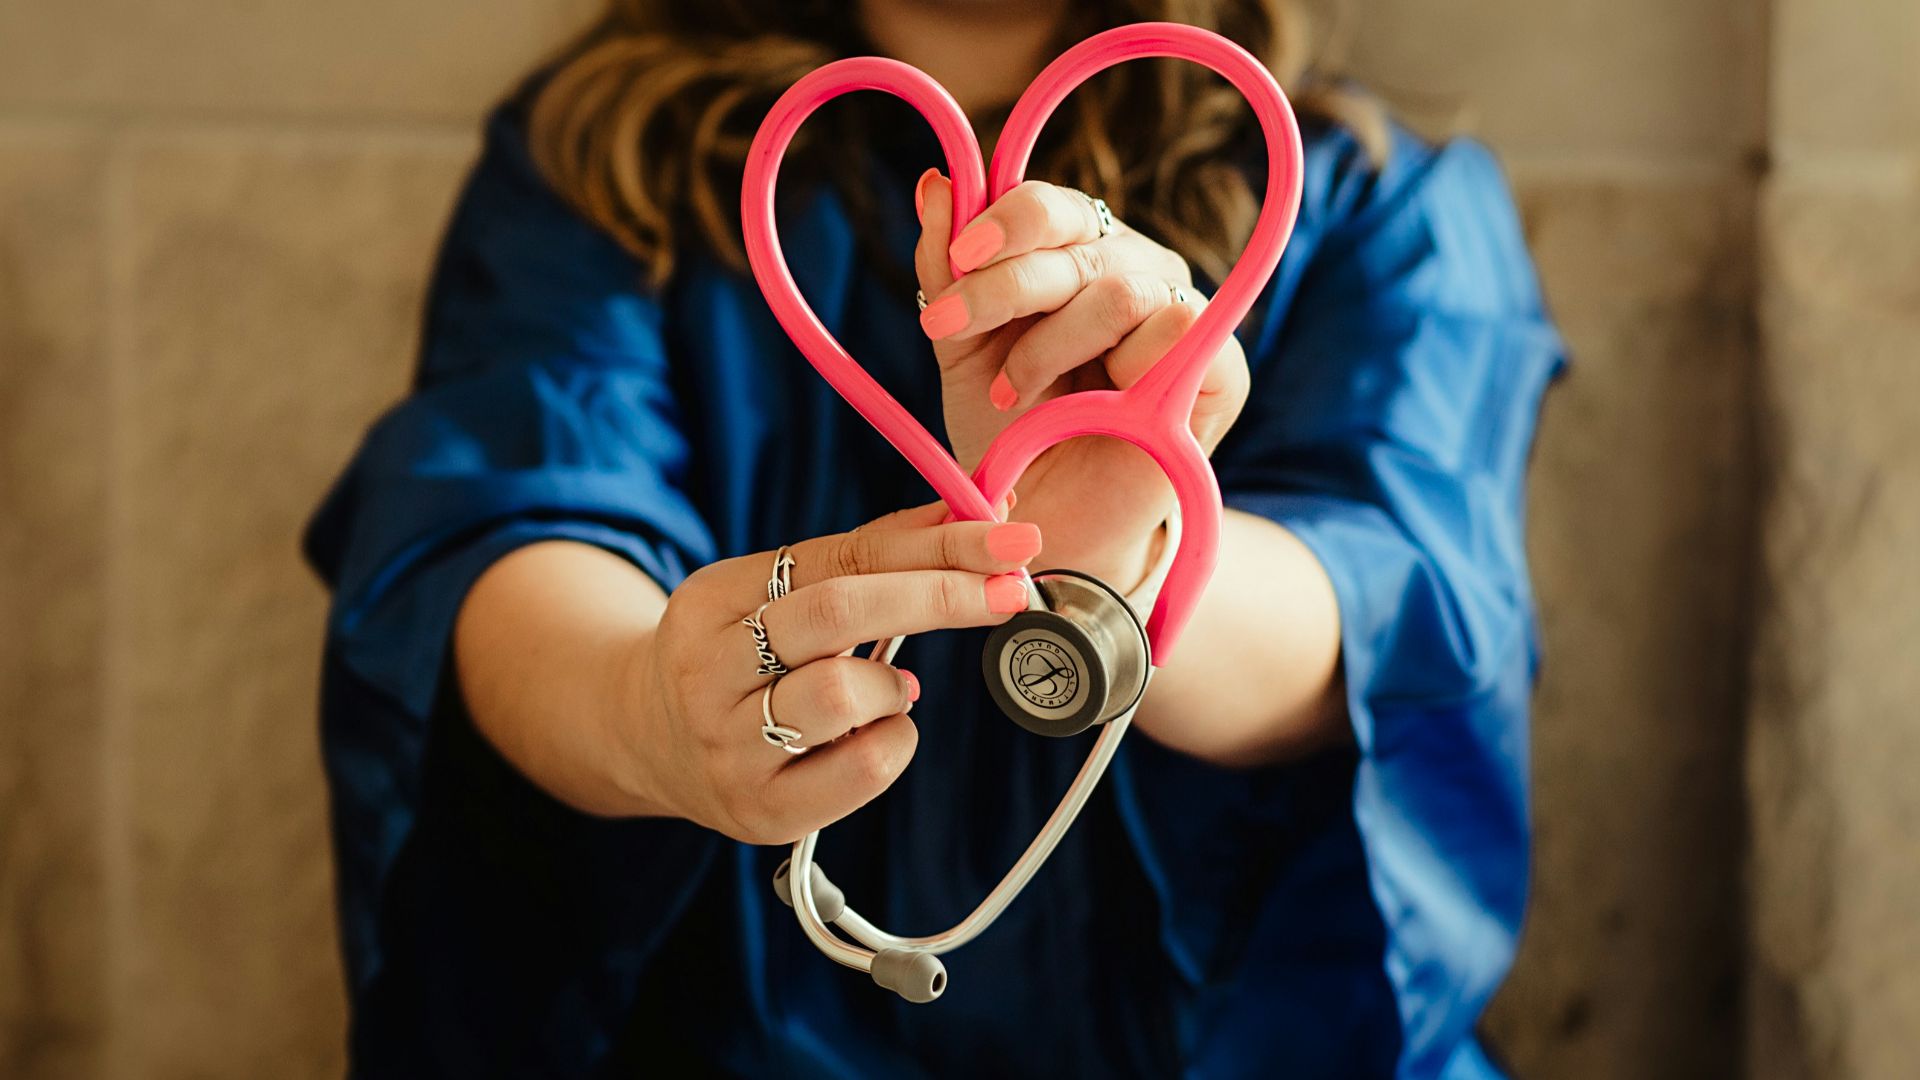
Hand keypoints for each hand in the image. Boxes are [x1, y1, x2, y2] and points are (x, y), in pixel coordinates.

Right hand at [622, 503, 1041, 843]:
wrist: (646, 742)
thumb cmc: (741, 656)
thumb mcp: (776, 593)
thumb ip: (867, 557)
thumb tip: (974, 515)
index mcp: (712, 599)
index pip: (838, 557)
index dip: (932, 545)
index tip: (1008, 538)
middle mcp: (707, 672)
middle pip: (837, 612)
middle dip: (939, 595)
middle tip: (1010, 589)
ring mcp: (728, 747)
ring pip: (842, 695)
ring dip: (893, 684)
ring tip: (891, 688)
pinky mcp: (760, 812)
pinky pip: (860, 771)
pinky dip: (894, 741)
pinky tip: (877, 732)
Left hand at [912, 173, 1249, 592]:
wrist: (1048, 522)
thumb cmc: (1011, 433)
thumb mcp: (962, 349)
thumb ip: (946, 269)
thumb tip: (936, 183)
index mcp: (1078, 252)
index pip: (1051, 206)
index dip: (1004, 221)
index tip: (956, 261)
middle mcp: (1134, 268)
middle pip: (1078, 240)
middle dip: (1004, 286)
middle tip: (948, 329)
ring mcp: (1181, 313)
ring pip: (1121, 289)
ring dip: (1051, 345)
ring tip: (1013, 394)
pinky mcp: (1221, 368)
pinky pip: (1178, 330)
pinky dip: (1121, 368)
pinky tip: (1089, 407)